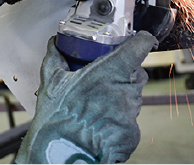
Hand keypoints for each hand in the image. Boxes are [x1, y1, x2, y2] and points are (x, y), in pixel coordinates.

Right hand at [15, 31, 156, 163]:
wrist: (63, 153)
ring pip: (134, 99)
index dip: (142, 41)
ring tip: (98, 108)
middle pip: (138, 74)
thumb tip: (54, 43)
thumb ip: (55, 57)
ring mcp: (131, 113)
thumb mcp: (51, 82)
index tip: (140, 40)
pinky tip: (101, 125)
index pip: (140, 46)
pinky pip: (130, 122)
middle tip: (107, 81)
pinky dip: (118, 123)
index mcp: (109, 71)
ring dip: (121, 100)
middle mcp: (125, 90)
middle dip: (127, 75)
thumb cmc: (58, 118)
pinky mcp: (132, 133)